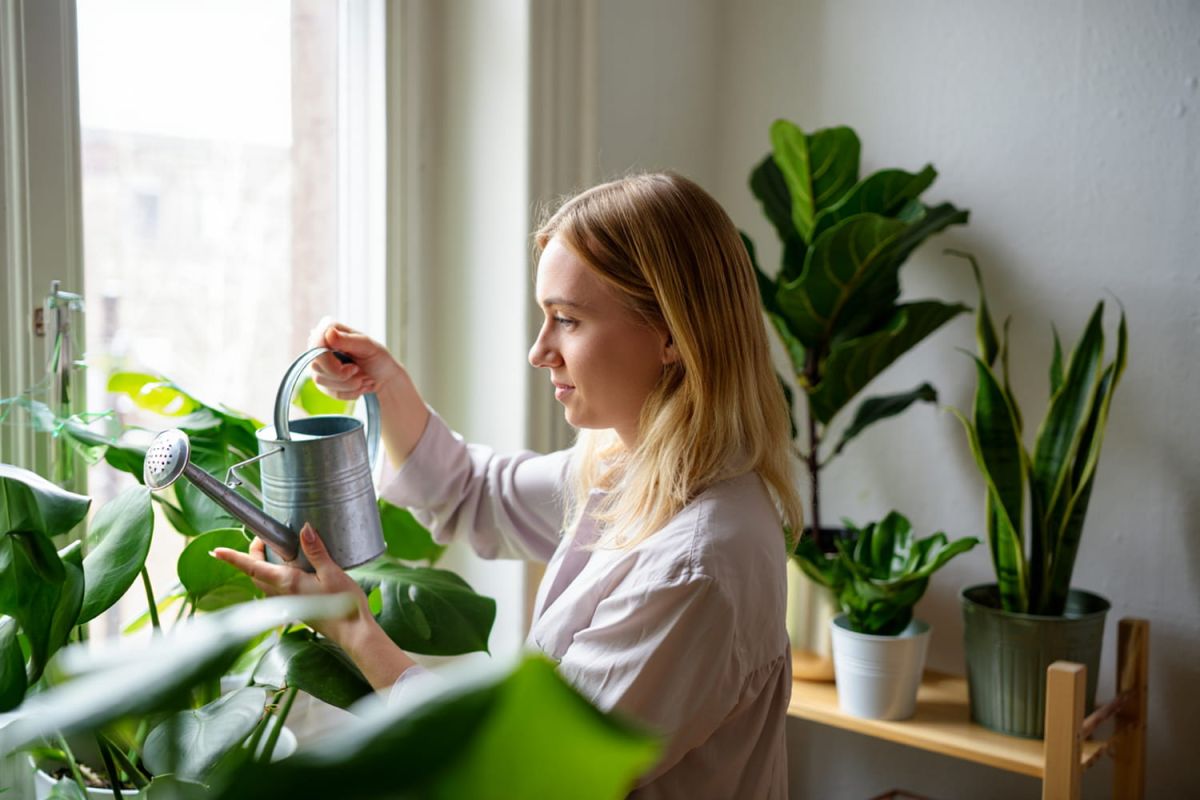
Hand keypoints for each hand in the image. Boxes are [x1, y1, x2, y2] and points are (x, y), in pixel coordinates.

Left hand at [212, 523, 372, 646]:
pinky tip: (292, 570)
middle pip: (255, 573)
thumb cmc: (344, 605)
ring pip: (264, 583)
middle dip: (250, 556)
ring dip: (261, 567)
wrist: (352, 632)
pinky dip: (275, 576)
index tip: (216, 551)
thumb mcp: (332, 572)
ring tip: (274, 550)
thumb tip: (303, 528)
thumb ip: (316, 551)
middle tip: (261, 538)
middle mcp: (283, 593)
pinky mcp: (297, 606)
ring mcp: (289, 602)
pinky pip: (277, 589)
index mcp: (287, 582)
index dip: (233, 558)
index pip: (253, 567)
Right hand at [307, 318, 403, 401]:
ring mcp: (317, 364)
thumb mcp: (368, 346)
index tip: (354, 368)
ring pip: (320, 380)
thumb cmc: (376, 357)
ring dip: (349, 384)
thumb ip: (348, 340)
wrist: (382, 377)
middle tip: (361, 372)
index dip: (331, 362)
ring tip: (362, 377)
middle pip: (316, 365)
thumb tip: (328, 332)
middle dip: (344, 376)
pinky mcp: (321, 380)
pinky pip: (328, 392)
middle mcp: (319, 345)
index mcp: (329, 329)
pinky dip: (348, 392)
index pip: (316, 345)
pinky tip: (358, 385)